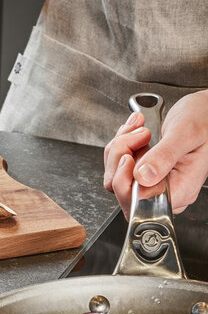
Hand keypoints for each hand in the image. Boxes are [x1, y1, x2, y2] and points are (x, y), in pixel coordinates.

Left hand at [104, 90, 207, 217]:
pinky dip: (121, 144)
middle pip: (122, 189)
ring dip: (120, 147)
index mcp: (181, 189)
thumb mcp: (187, 133)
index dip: (125, 182)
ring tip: (139, 128)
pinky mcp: (142, 171)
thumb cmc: (204, 119)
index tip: (129, 156)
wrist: (204, 110)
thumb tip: (142, 177)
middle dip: (120, 158)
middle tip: (138, 135)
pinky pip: (118, 164)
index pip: (140, 204)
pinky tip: (135, 130)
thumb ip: (165, 156)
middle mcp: (165, 189)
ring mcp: (152, 180)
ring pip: (115, 175)